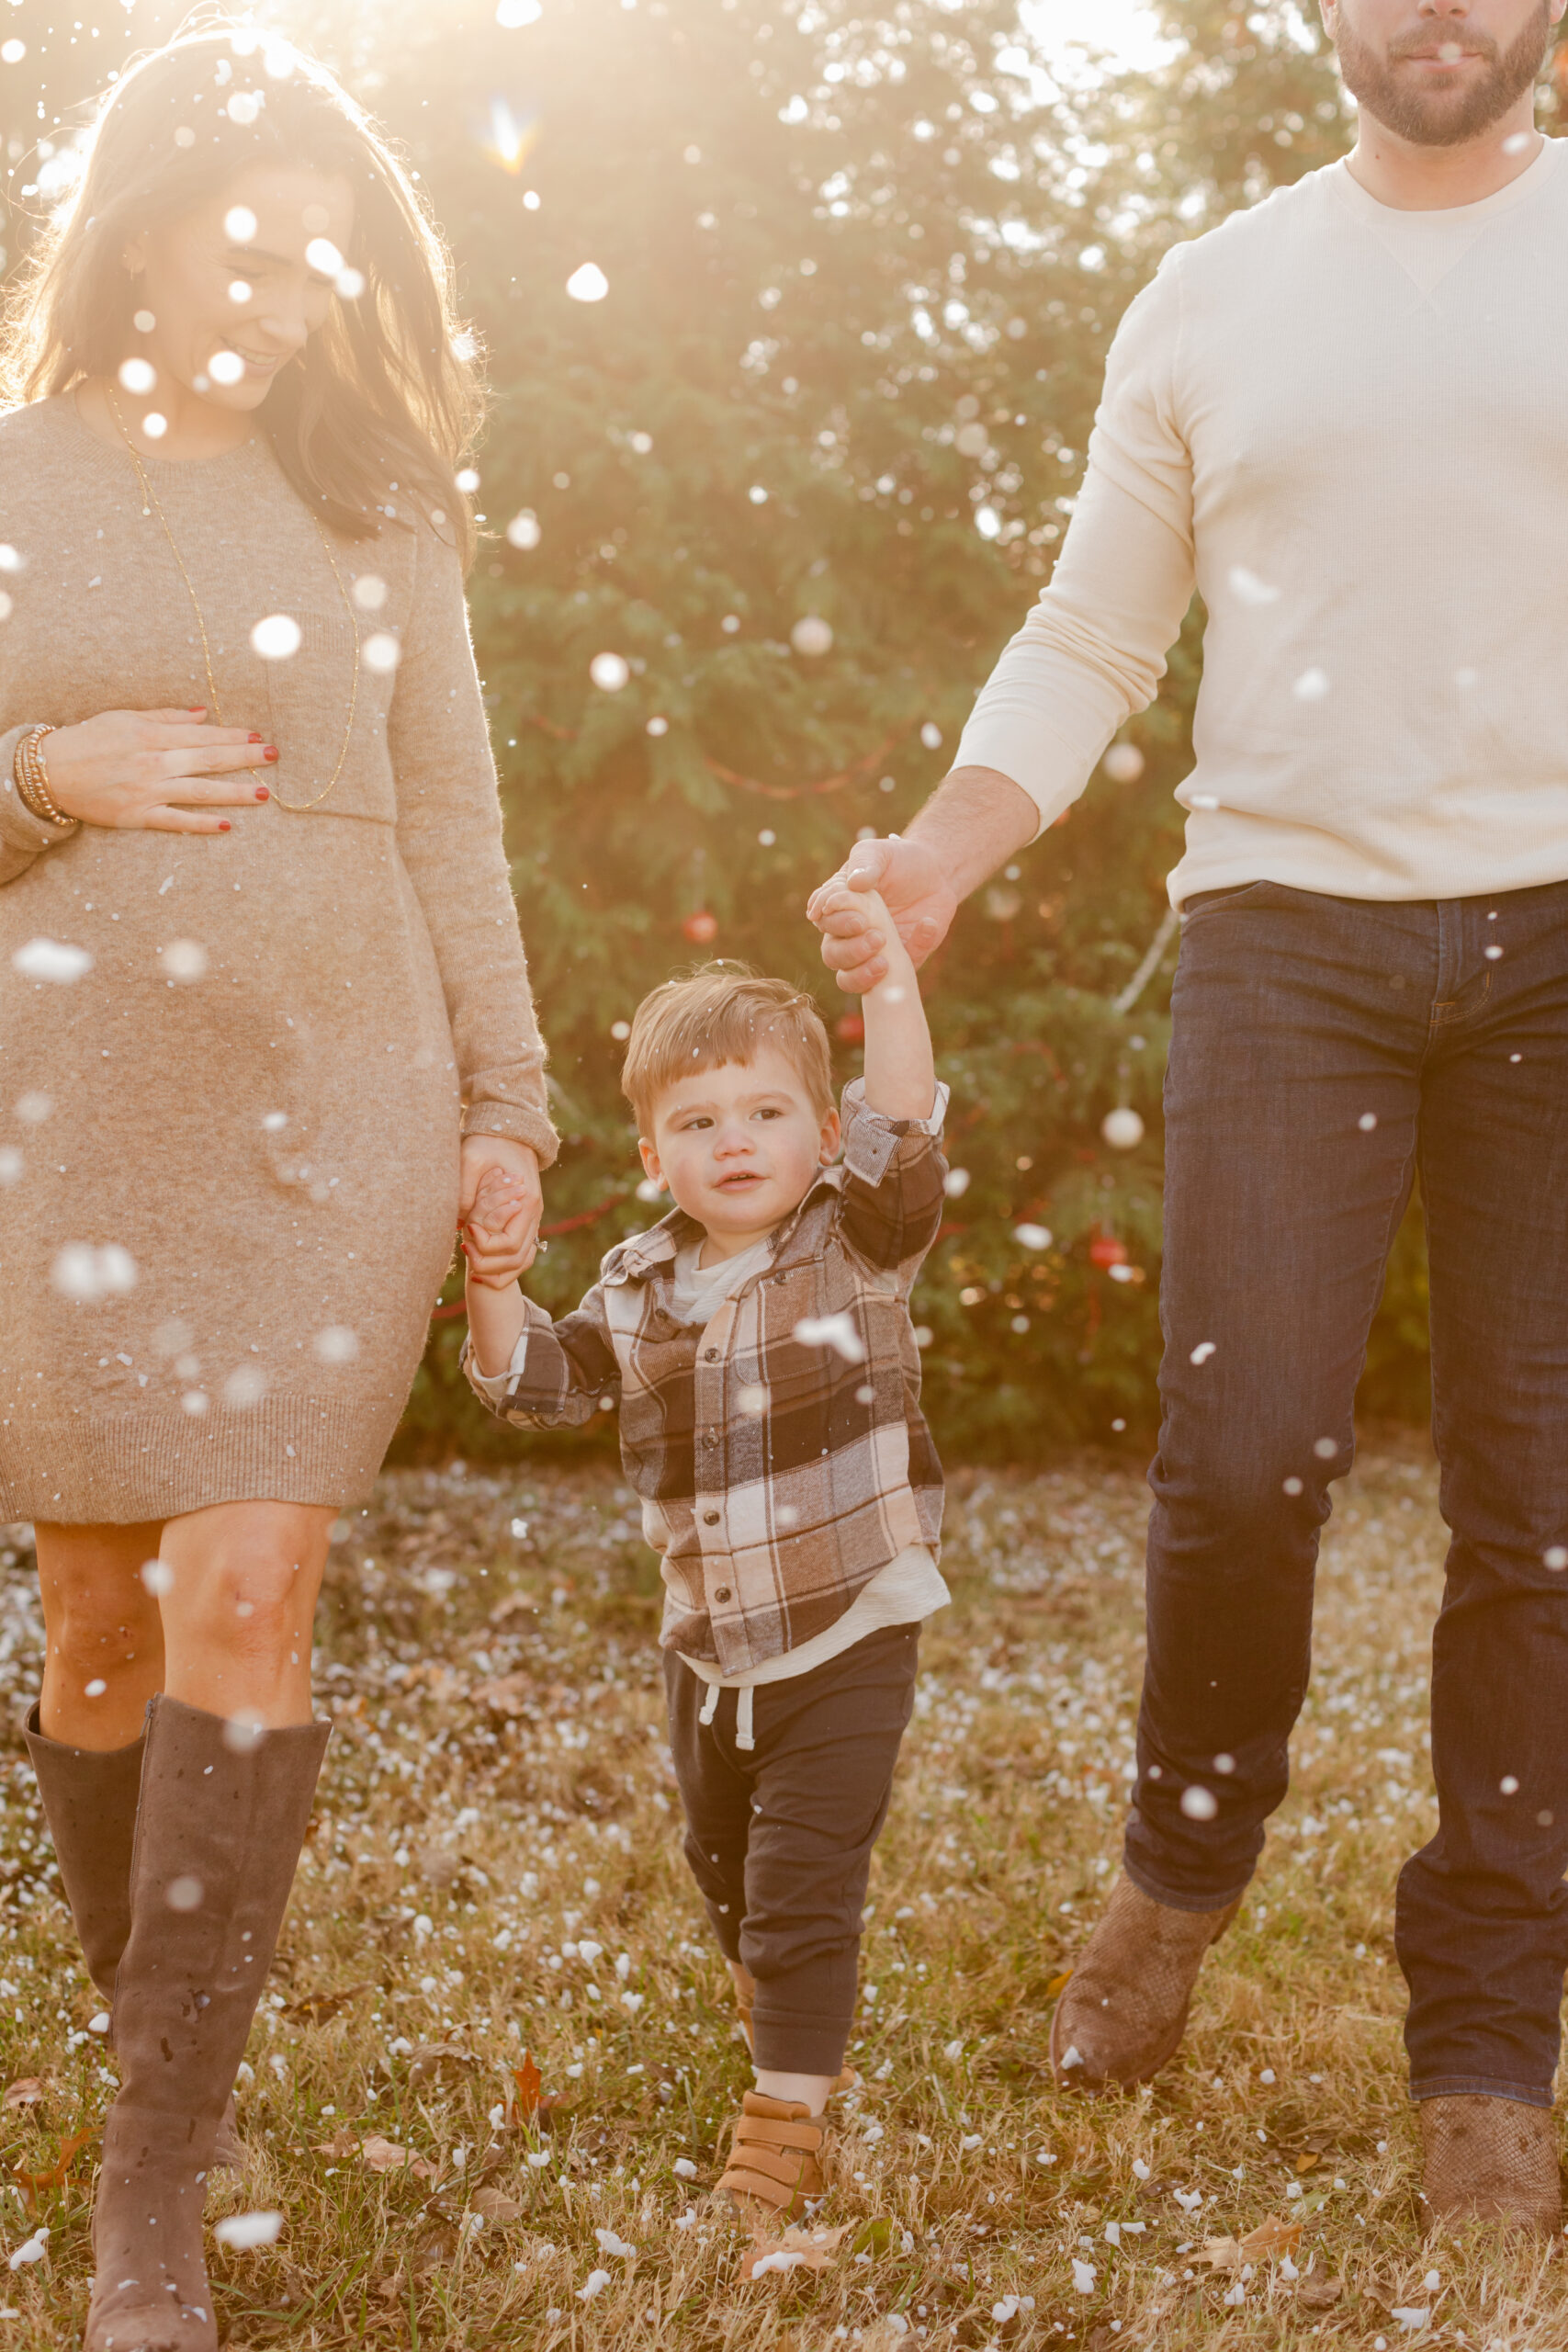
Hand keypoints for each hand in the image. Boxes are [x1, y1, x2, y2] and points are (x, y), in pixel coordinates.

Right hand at [41, 708, 276, 833]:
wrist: (52, 770)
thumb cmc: (90, 740)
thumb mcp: (125, 718)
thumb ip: (166, 717)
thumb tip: (202, 714)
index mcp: (153, 735)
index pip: (203, 735)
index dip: (233, 736)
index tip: (258, 737)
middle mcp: (155, 762)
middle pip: (209, 759)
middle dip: (245, 758)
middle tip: (274, 757)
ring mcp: (149, 790)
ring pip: (200, 791)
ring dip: (234, 792)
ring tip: (263, 794)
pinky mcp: (139, 815)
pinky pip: (176, 821)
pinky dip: (201, 824)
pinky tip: (227, 825)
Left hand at [459, 1134, 541, 1286]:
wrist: (510, 1129)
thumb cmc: (489, 1142)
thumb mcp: (471, 1159)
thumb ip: (466, 1189)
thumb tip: (461, 1222)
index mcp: (526, 1201)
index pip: (511, 1244)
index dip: (487, 1247)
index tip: (467, 1234)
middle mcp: (534, 1213)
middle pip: (518, 1258)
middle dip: (489, 1264)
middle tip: (464, 1251)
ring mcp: (532, 1217)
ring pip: (522, 1259)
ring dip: (497, 1269)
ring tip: (471, 1265)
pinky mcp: (524, 1217)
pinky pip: (521, 1251)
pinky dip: (504, 1263)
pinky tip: (481, 1262)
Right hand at [807, 835, 957, 992]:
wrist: (936, 872)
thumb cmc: (898, 860)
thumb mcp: (879, 853)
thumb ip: (864, 863)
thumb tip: (853, 884)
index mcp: (837, 908)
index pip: (824, 922)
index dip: (836, 924)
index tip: (859, 919)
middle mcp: (848, 935)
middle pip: (833, 956)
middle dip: (851, 951)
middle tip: (877, 937)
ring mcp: (872, 953)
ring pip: (851, 979)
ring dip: (864, 973)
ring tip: (884, 959)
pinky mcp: (901, 962)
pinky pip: (902, 973)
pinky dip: (916, 948)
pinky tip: (926, 925)